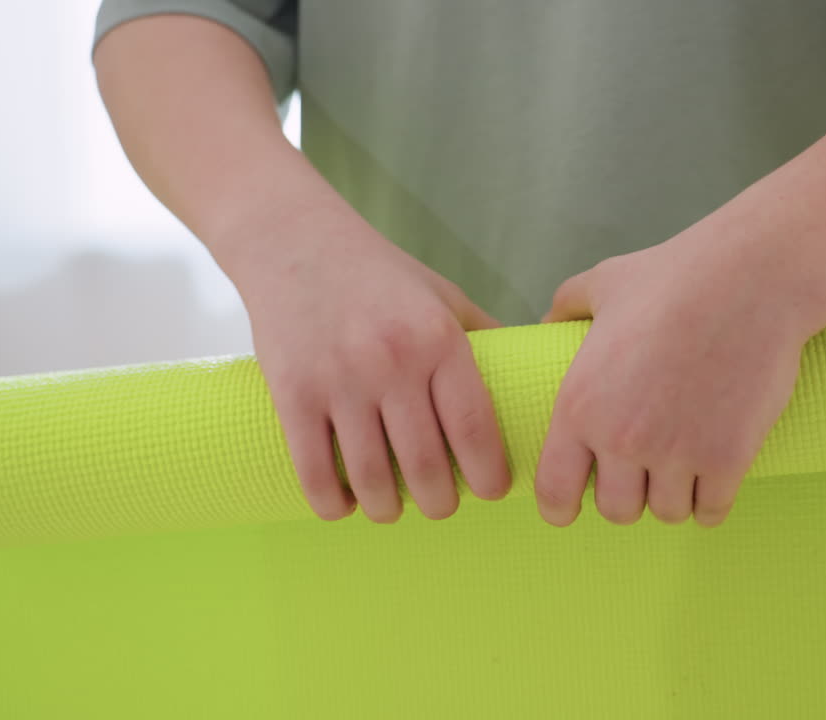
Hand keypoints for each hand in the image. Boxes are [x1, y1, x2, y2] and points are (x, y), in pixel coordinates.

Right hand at [234, 212, 511, 522]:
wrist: (293, 240)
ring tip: (392, 506)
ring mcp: (339, 380)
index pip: (475, 429)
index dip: (488, 475)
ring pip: (372, 478)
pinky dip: (333, 503)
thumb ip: (484, 337)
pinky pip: (315, 472)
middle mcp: (392, 361)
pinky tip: (344, 504)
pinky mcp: (292, 393)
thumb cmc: (377, 275)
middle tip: (440, 503)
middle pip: (426, 466)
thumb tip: (533, 376)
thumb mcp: (441, 295)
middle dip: (439, 502)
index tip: (491, 490)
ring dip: (387, 509)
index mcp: (438, 338)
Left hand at [534, 218, 825, 527]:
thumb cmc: (676, 277)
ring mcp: (676, 453)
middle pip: (616, 511)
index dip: (561, 506)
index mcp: (579, 405)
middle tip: (642, 474)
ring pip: (666, 513)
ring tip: (681, 469)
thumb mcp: (603, 284)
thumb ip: (565, 308)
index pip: (554, 492)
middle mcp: (621, 438)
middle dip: (627, 496)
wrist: (752, 278)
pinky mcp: (727, 459)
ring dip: (672, 497)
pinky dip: (712, 501)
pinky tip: (713, 478)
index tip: (572, 507)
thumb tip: (546, 324)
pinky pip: (710, 512)